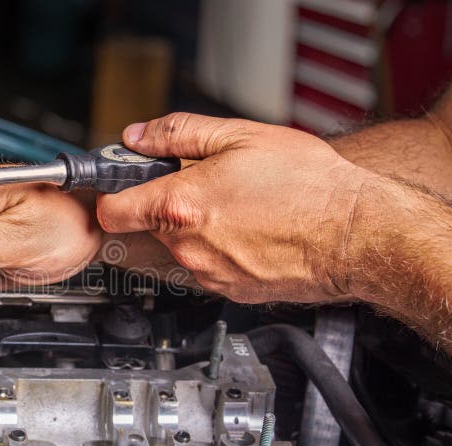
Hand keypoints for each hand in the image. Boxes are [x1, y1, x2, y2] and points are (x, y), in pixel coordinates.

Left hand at [96, 113, 371, 303]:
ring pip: (176, 250)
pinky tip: (246, 232)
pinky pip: (204, 268)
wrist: (356, 234)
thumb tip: (139, 136)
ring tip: (231, 208)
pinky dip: (214, 250)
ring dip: (189, 230)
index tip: (119, 184)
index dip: (110, 193)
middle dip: (161, 206)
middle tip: (196, 185)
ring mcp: (207, 274)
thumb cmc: (308, 186)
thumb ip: (178, 134)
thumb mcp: (239, 137)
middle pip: (145, 229)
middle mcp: (187, 247)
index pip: (110, 210)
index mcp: (180, 206)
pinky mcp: (229, 291)